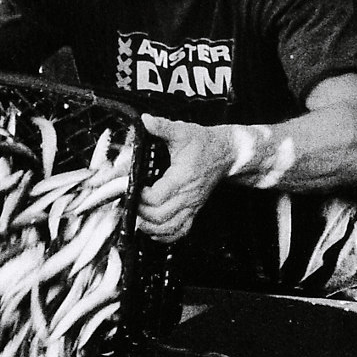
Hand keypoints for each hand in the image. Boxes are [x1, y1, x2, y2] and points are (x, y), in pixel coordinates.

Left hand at [136, 114, 234, 242]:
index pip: (157, 197)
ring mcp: (192, 206)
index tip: (131, 187)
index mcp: (182, 177)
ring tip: (138, 218)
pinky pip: (180, 232)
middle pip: (160, 217)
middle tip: (130, 202)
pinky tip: (153, 229)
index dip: (140, 196)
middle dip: (140, 213)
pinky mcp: (194, 211)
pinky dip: (164, 236)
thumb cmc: (203, 143)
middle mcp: (188, 196)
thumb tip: (145, 120)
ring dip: (150, 227)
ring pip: (169, 229)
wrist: (226, 154)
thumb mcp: (182, 131)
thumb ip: (162, 127)